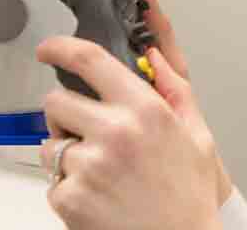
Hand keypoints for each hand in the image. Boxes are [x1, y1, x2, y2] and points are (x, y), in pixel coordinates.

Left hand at [37, 0, 228, 229]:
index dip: (61, 48)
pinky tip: (98, 196)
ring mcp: (88, 166)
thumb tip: (156, 58)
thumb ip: (175, 90)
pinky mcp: (70, 198)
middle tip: (87, 132)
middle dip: (66, 114)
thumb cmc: (189, 197)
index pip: (90, 60)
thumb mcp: (197, 136)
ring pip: (49, 144)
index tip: (48, 49)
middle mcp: (114, 133)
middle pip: (56, 101)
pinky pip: (52, 182)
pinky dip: (68, 188)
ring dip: (65, 154)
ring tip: (101, 173)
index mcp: (145, 110)